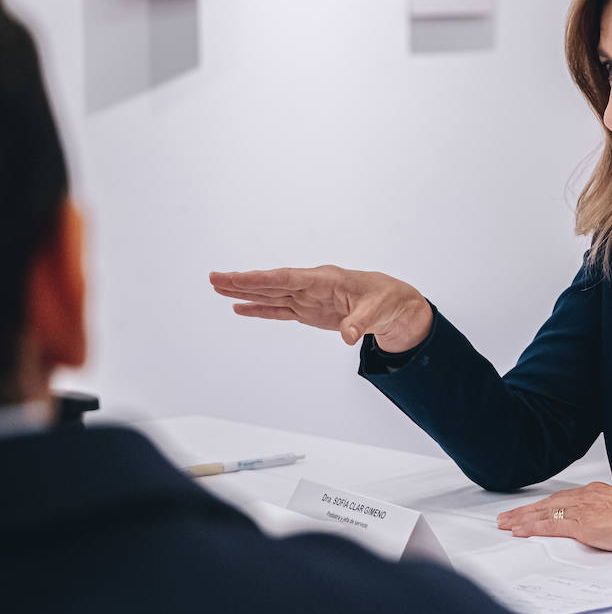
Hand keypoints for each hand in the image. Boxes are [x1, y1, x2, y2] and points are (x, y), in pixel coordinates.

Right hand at [209, 265, 433, 351]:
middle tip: (214, 278)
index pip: (288, 279)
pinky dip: (260, 310)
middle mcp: (312, 286)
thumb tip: (349, 336)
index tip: (237, 277)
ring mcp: (309, 299)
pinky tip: (240, 308)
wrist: (395, 305)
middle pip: (272, 284)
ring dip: (245, 293)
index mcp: (326, 279)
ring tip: (218, 288)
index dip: (262, 279)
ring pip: (272, 295)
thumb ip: (360, 322)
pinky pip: (280, 310)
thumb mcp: (378, 310)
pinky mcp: (310, 312)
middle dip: (244, 282)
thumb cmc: (387, 300)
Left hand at [496, 482, 611, 553]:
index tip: (529, 510)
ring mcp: (583, 509)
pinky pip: (551, 525)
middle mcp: (586, 496)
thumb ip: (605, 515)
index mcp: (596, 492)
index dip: (541, 505)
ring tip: (505, 524)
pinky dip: (533, 527)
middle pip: (547, 503)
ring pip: (544, 512)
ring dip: (522, 519)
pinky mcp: (584, 525)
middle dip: (524, 511)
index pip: (561, 498)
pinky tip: (520, 530)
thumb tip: (599, 525)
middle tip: (506, 517)